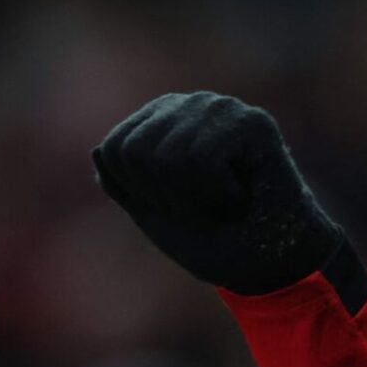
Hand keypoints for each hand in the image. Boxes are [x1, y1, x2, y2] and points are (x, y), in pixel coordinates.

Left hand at [92, 91, 347, 294]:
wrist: (269, 262)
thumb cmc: (212, 238)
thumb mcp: (153, 212)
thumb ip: (122, 182)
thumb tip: (98, 149)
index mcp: (158, 121)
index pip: (111, 148)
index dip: (136, 193)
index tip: (173, 206)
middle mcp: (187, 104)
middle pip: (135, 151)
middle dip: (163, 196)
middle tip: (200, 207)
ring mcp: (220, 108)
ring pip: (167, 156)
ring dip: (192, 198)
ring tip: (222, 201)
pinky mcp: (251, 121)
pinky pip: (201, 159)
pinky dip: (216, 193)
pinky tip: (240, 195)